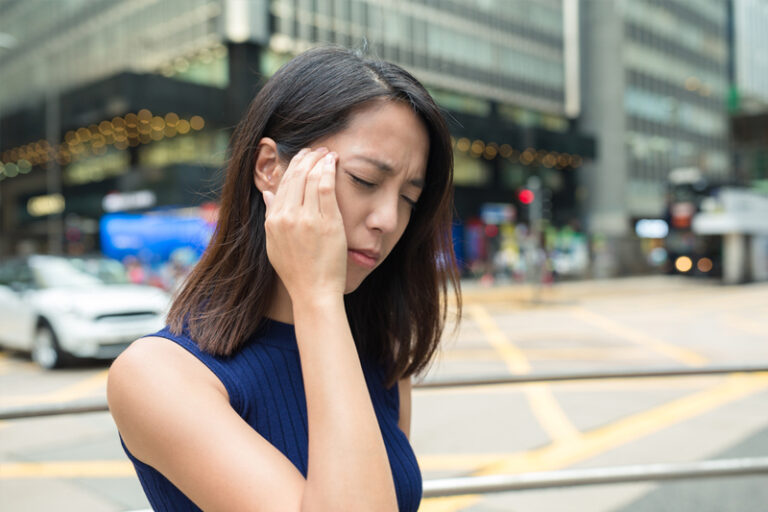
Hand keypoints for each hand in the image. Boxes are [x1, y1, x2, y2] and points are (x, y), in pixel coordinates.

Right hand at [262, 147, 346, 300]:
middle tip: (317, 149)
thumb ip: (271, 217)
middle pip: (295, 176)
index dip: (293, 166)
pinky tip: (333, 161)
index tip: (302, 157)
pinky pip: (325, 187)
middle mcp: (287, 217)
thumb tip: (268, 194)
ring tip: (327, 152)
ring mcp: (307, 219)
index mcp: (273, 221)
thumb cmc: (297, 271)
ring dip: (319, 160)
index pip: (282, 184)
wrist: (313, 291)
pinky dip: (328, 170)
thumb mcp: (275, 244)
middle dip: (306, 158)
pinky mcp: (327, 222)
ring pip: (310, 178)